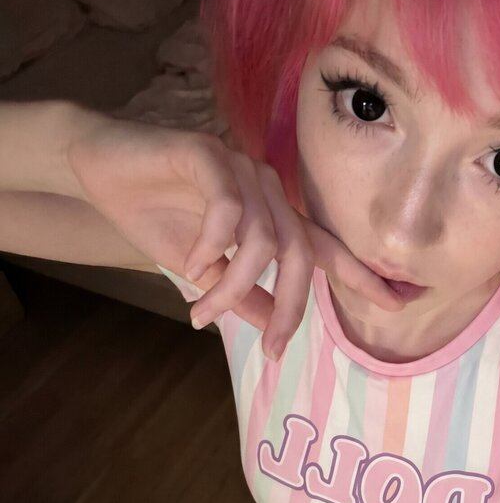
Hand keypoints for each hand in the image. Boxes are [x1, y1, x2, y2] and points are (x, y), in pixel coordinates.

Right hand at [67, 118, 404, 356]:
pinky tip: (190, 266)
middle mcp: (266, 188)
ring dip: (233, 286)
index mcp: (272, 214)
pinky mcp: (206, 152)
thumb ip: (240, 295)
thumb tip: (272, 327)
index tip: (399, 301)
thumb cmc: (155, 215)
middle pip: (300, 253)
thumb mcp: (202, 271)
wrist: (98, 169)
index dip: (361, 275)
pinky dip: (212, 245)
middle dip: (291, 307)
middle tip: (273, 349)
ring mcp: (240, 167)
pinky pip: (227, 208)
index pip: (325, 248)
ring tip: (201, 310)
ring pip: (260, 239)